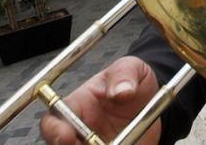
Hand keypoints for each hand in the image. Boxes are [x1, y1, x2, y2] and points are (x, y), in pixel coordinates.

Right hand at [40, 56, 160, 144]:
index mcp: (76, 107)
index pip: (53, 122)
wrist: (153, 100)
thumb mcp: (131, 68)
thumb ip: (124, 74)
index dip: (55, 132)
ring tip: (116, 143)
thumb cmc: (133, 82)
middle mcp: (80, 133)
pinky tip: (130, 144)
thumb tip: (121, 91)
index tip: (67, 137)